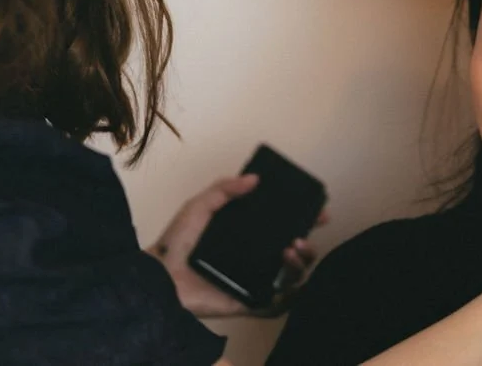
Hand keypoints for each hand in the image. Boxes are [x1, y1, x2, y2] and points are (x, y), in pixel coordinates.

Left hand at [147, 174, 327, 318]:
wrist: (161, 276)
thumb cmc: (177, 242)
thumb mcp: (200, 206)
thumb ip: (224, 189)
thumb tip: (254, 178)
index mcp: (247, 237)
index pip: (284, 229)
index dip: (305, 221)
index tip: (320, 213)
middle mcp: (256, 259)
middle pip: (296, 254)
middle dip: (309, 244)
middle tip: (303, 234)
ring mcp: (256, 282)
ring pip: (294, 277)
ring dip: (302, 263)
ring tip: (291, 248)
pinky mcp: (251, 302)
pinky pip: (282, 303)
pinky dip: (293, 292)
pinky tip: (287, 274)